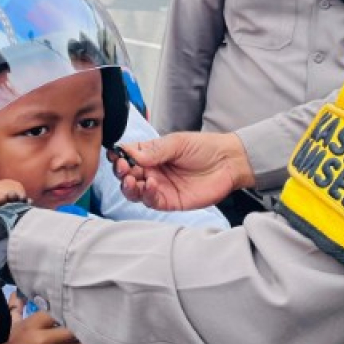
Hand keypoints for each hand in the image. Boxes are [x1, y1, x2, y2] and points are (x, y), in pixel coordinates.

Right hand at [0, 296, 83, 343]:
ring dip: (83, 333)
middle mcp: (42, 338)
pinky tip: (85, 337)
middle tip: (87, 313)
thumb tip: (19, 291)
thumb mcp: (14, 322)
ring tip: (88, 325)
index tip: (72, 302)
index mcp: (31, 325)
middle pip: (70, 327)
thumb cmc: (12, 341)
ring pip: (76, 341)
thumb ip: (17, 305)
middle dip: (78, 320)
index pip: (54, 311)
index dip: (65, 306)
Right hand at [110, 132, 252, 211]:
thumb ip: (156, 150)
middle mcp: (151, 171)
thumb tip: (133, 155)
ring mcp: (159, 187)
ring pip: (134, 191)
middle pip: (126, 175)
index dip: (118, 156)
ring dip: (128, 187)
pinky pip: (151, 201)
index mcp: (150, 154)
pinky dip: (146, 195)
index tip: (116, 155)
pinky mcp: (169, 201)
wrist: (228, 162)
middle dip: (120, 173)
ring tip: (131, 180)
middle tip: (124, 168)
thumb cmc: (204, 148)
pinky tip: (150, 185)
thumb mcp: (178, 142)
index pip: (127, 156)